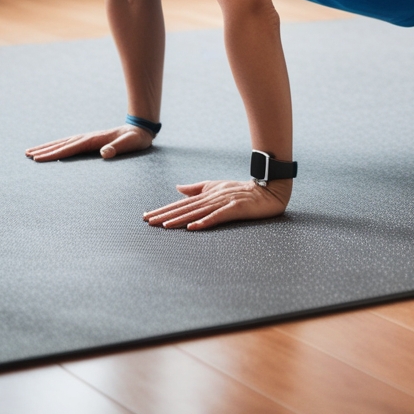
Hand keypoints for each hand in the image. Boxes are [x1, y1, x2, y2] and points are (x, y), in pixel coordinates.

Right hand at [25, 125, 153, 161]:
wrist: (141, 128)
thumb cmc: (136, 139)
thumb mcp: (130, 144)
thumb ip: (118, 148)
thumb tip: (105, 153)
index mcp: (95, 140)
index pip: (71, 148)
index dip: (55, 154)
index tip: (39, 159)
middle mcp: (88, 137)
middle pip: (62, 143)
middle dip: (45, 150)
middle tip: (27, 155)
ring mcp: (89, 137)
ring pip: (64, 142)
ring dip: (48, 147)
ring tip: (32, 152)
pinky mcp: (91, 140)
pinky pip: (69, 143)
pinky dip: (58, 146)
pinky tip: (51, 150)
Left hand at [143, 179, 290, 229]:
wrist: (267, 191)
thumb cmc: (242, 190)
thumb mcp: (217, 186)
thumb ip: (197, 188)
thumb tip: (178, 188)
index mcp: (206, 194)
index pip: (181, 203)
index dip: (163, 210)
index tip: (146, 216)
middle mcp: (211, 198)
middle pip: (185, 208)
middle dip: (165, 215)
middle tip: (147, 222)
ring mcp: (222, 203)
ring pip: (196, 212)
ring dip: (180, 219)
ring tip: (164, 226)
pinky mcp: (234, 209)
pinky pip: (217, 217)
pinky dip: (204, 222)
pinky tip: (192, 227)